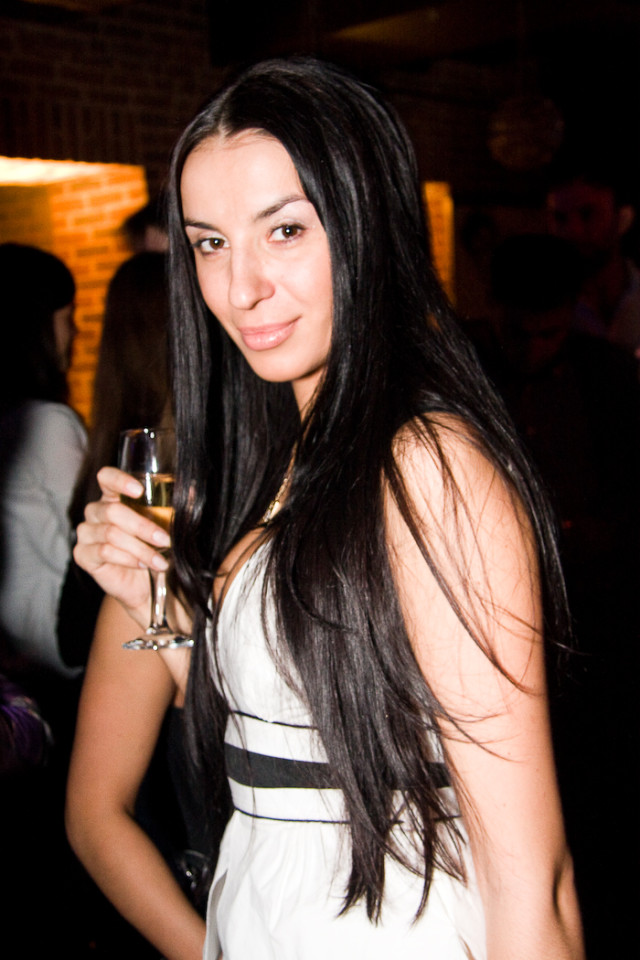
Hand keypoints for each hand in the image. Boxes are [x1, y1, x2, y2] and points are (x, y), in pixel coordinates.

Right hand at [74, 466, 171, 626]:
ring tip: (161, 561)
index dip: (119, 480)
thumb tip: (190, 490)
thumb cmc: (154, 548)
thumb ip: (175, 506)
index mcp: (113, 497)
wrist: (147, 584)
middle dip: (143, 527)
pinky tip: (143, 565)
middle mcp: (95, 511)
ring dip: (141, 548)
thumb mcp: (167, 526)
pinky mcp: (83, 555)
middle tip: (166, 540)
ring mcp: (86, 533)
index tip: (140, 490)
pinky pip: (104, 552)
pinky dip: (128, 559)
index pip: (107, 478)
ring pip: (111, 534)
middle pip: (112, 511)